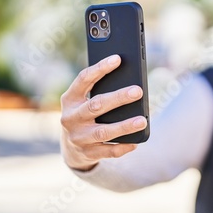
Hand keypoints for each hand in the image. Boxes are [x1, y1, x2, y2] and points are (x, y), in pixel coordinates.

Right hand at [60, 54, 146, 170]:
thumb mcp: (83, 100)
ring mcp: (78, 137)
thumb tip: (129, 78)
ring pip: (103, 131)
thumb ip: (98, 89)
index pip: (84, 79)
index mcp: (69, 99)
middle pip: (96, 105)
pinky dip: (123, 146)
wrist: (71, 148)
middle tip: (138, 91)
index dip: (100, 68)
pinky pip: (109, 151)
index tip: (117, 59)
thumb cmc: (85, 114)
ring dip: (124, 126)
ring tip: (142, 120)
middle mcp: (71, 117)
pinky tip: (136, 142)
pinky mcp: (88, 153)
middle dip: (118, 98)